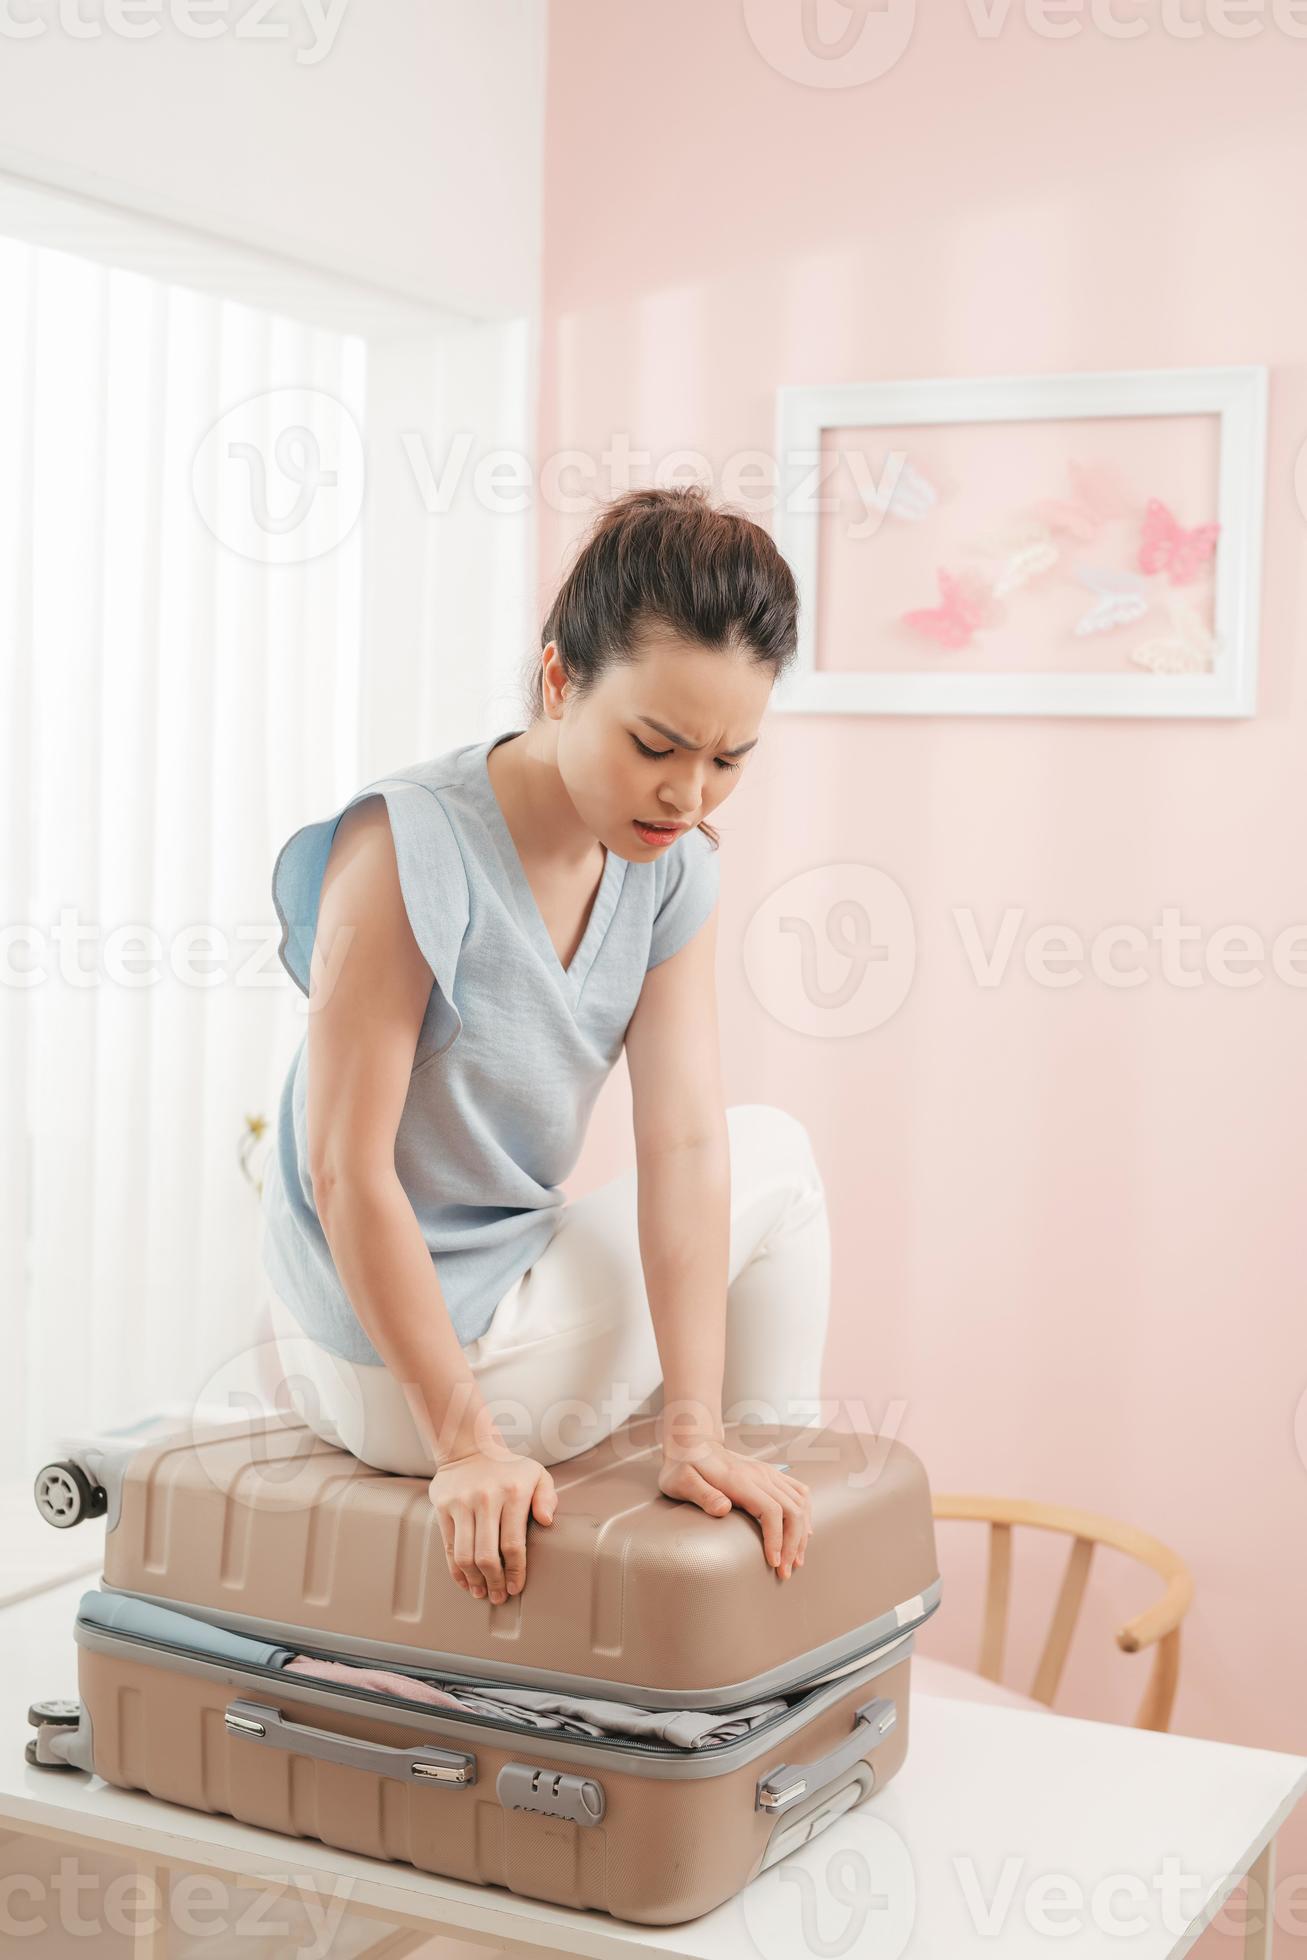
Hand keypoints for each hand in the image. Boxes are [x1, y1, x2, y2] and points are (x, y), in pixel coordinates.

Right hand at [428, 1449, 556, 1601]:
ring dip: (474, 1580)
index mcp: (513, 1493)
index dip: (516, 1572)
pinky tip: (465, 1581)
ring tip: (481, 1592)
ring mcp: (463, 1503)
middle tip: (499, 1596)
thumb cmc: (508, 1468)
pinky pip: (449, 1546)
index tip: (517, 1587)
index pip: (514, 1544)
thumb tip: (547, 1521)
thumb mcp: (536, 1474)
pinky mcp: (444, 1507)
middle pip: (488, 1555)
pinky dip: (456, 1570)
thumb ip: (546, 1497)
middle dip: (495, 1582)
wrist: (468, 1446)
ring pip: (465, 1555)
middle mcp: (486, 1499)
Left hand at [657, 1442, 813, 1579]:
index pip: (771, 1510)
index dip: (777, 1539)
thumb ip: (702, 1494)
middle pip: (792, 1510)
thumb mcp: (682, 1480)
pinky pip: (799, 1492)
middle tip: (785, 1572)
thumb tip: (723, 1508)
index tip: (774, 1562)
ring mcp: (768, 1473)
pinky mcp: (771, 1474)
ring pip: (799, 1503)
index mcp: (739, 1479)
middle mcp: (759, 1474)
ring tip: (796, 1560)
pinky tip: (803, 1532)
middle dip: (793, 1544)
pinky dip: (806, 1514)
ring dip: (802, 1534)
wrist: (692, 1444)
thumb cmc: (683, 1466)